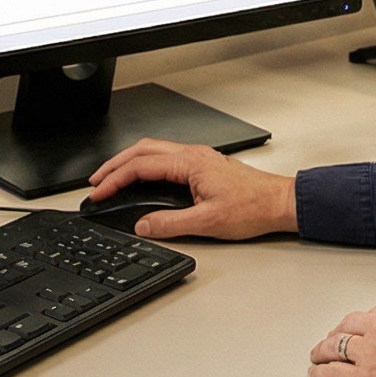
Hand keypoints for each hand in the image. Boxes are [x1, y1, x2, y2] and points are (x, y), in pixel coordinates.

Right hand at [87, 138, 297, 240]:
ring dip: (129, 163)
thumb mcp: (208, 221)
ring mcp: (197, 158)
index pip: (141, 166)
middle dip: (114, 165)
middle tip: (95, 182)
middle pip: (141, 151)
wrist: (280, 203)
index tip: (99, 193)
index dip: (115, 179)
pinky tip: (142, 179)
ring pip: (153, 152)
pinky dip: (145, 166)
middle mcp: (192, 154)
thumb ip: (170, 224)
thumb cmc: (253, 207)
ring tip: (112, 179)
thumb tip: (143, 226)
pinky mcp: (202, 166)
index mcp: (190, 162)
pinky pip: (165, 158)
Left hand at [307, 296, 375, 376]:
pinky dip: (320, 374)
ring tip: (319, 356)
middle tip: (334, 340)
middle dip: (340, 333)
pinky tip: (317, 375)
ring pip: (335, 346)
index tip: (360, 331)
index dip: (364, 325)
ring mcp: (370, 351)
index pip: (374, 312)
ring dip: (324, 351)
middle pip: (350, 325)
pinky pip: (331, 374)